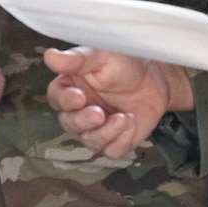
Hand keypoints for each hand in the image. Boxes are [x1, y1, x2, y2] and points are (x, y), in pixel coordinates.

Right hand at [44, 47, 189, 158]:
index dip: (65, 100)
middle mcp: (80, 111)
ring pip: (90, 141)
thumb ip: (77, 59)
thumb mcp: (102, 55)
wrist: (156, 77)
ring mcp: (97, 128)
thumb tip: (50, 56)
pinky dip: (121, 140)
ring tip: (122, 118)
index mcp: (71, 87)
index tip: (79, 96)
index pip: (57, 98)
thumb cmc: (125, 64)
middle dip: (83, 121)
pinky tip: (131, 123)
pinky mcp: (116, 141)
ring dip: (105, 132)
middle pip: (69, 124)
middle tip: (98, 113)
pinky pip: (112, 150)